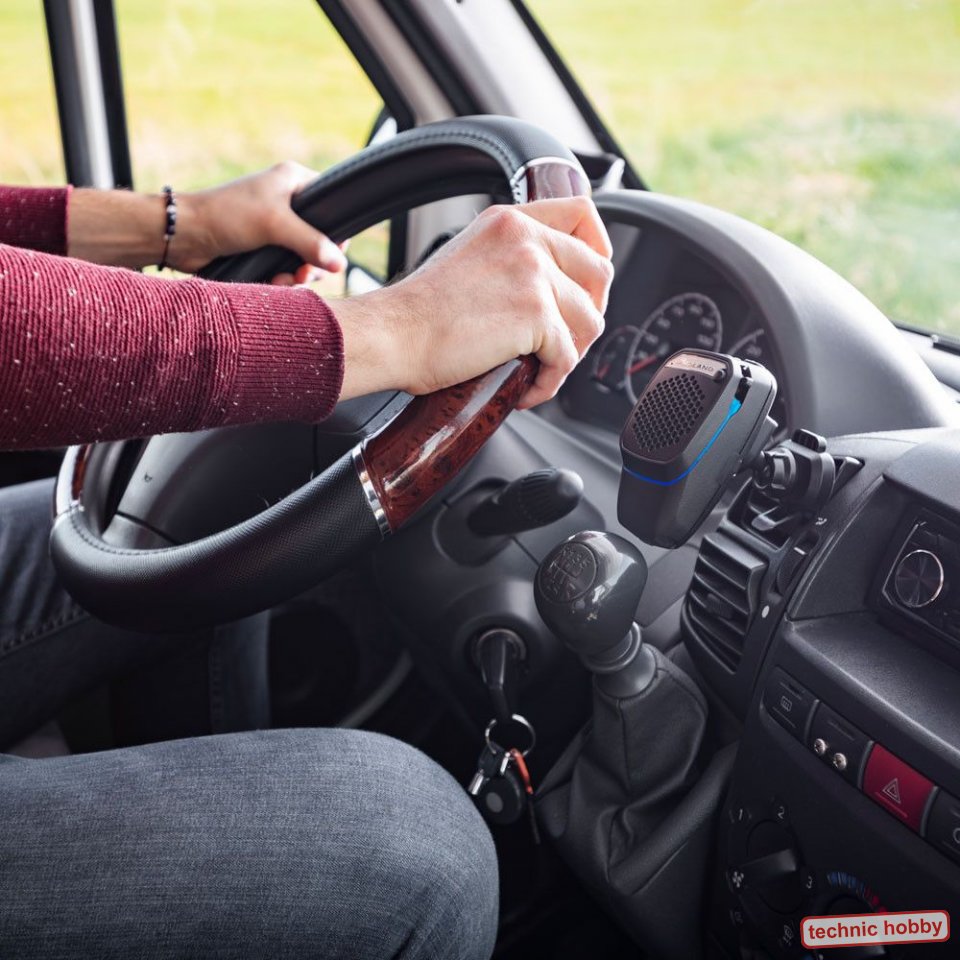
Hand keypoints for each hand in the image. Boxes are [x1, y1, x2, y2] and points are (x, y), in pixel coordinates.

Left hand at [173, 162, 346, 278]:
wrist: (185, 236)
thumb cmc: (226, 215)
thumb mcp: (275, 224)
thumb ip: (311, 242)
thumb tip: (340, 264)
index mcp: (293, 182)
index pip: (331, 204)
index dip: (337, 232)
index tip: (333, 255)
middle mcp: (287, 203)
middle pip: (321, 238)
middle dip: (315, 262)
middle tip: (304, 275)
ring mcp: (275, 228)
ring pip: (304, 258)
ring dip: (298, 275)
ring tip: (285, 281)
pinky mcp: (263, 249)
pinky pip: (286, 268)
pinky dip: (282, 280)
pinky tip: (273, 283)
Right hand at [335, 198, 612, 408]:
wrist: (393, 335)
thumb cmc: (417, 314)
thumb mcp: (467, 259)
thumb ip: (508, 260)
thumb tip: (542, 291)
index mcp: (510, 222)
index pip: (582, 214)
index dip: (598, 248)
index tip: (589, 281)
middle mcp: (526, 240)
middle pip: (599, 271)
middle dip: (590, 312)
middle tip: (565, 340)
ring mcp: (534, 276)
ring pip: (590, 320)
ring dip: (570, 353)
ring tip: (539, 370)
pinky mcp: (536, 316)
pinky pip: (567, 358)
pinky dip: (549, 383)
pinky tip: (525, 390)